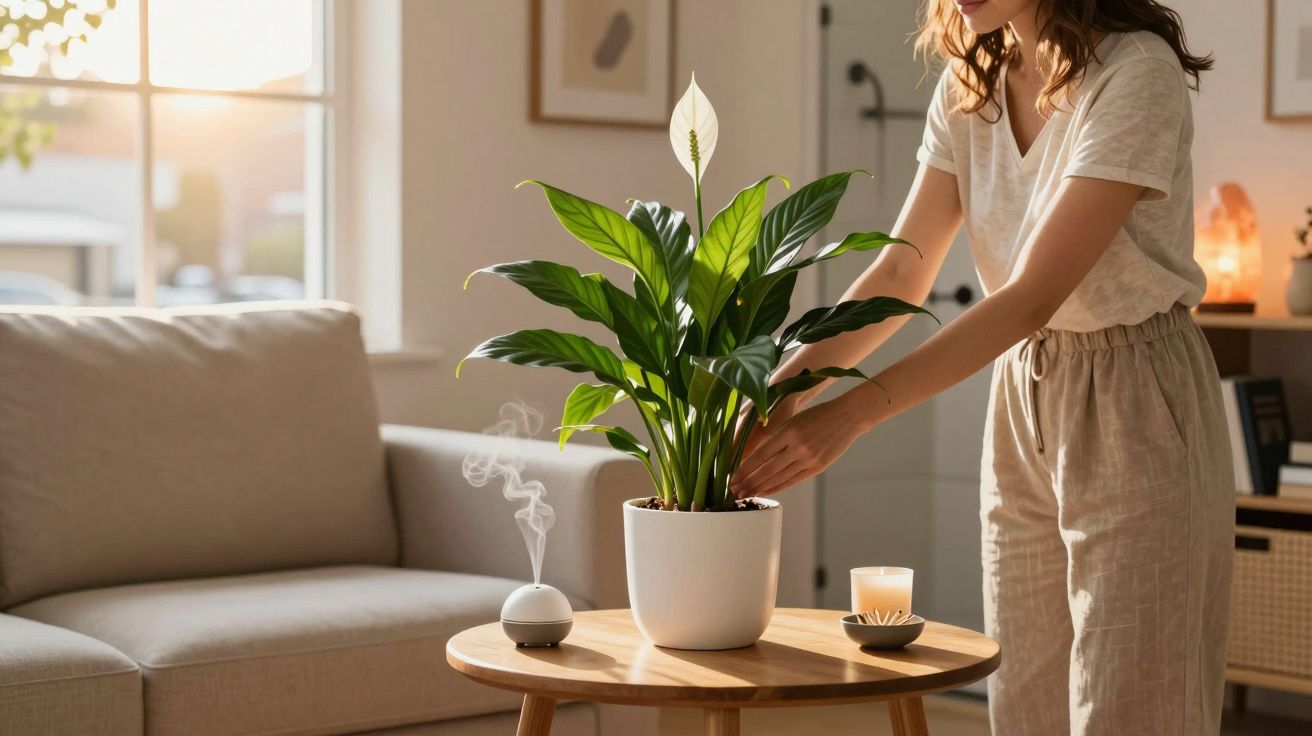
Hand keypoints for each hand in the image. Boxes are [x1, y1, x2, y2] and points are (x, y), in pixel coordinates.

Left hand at [729, 395, 868, 498]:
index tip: (732, 477)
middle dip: (748, 482)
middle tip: (733, 491)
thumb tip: (755, 457)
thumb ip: (776, 437)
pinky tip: (766, 491)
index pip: (761, 454)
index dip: (745, 468)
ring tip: (746, 494)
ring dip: (760, 488)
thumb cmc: (817, 414)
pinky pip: (793, 480)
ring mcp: (809, 459)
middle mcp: (798, 446)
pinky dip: (778, 487)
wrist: (848, 416)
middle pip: (767, 470)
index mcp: (789, 431)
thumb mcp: (794, 420)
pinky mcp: (817, 467)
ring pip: (779, 478)